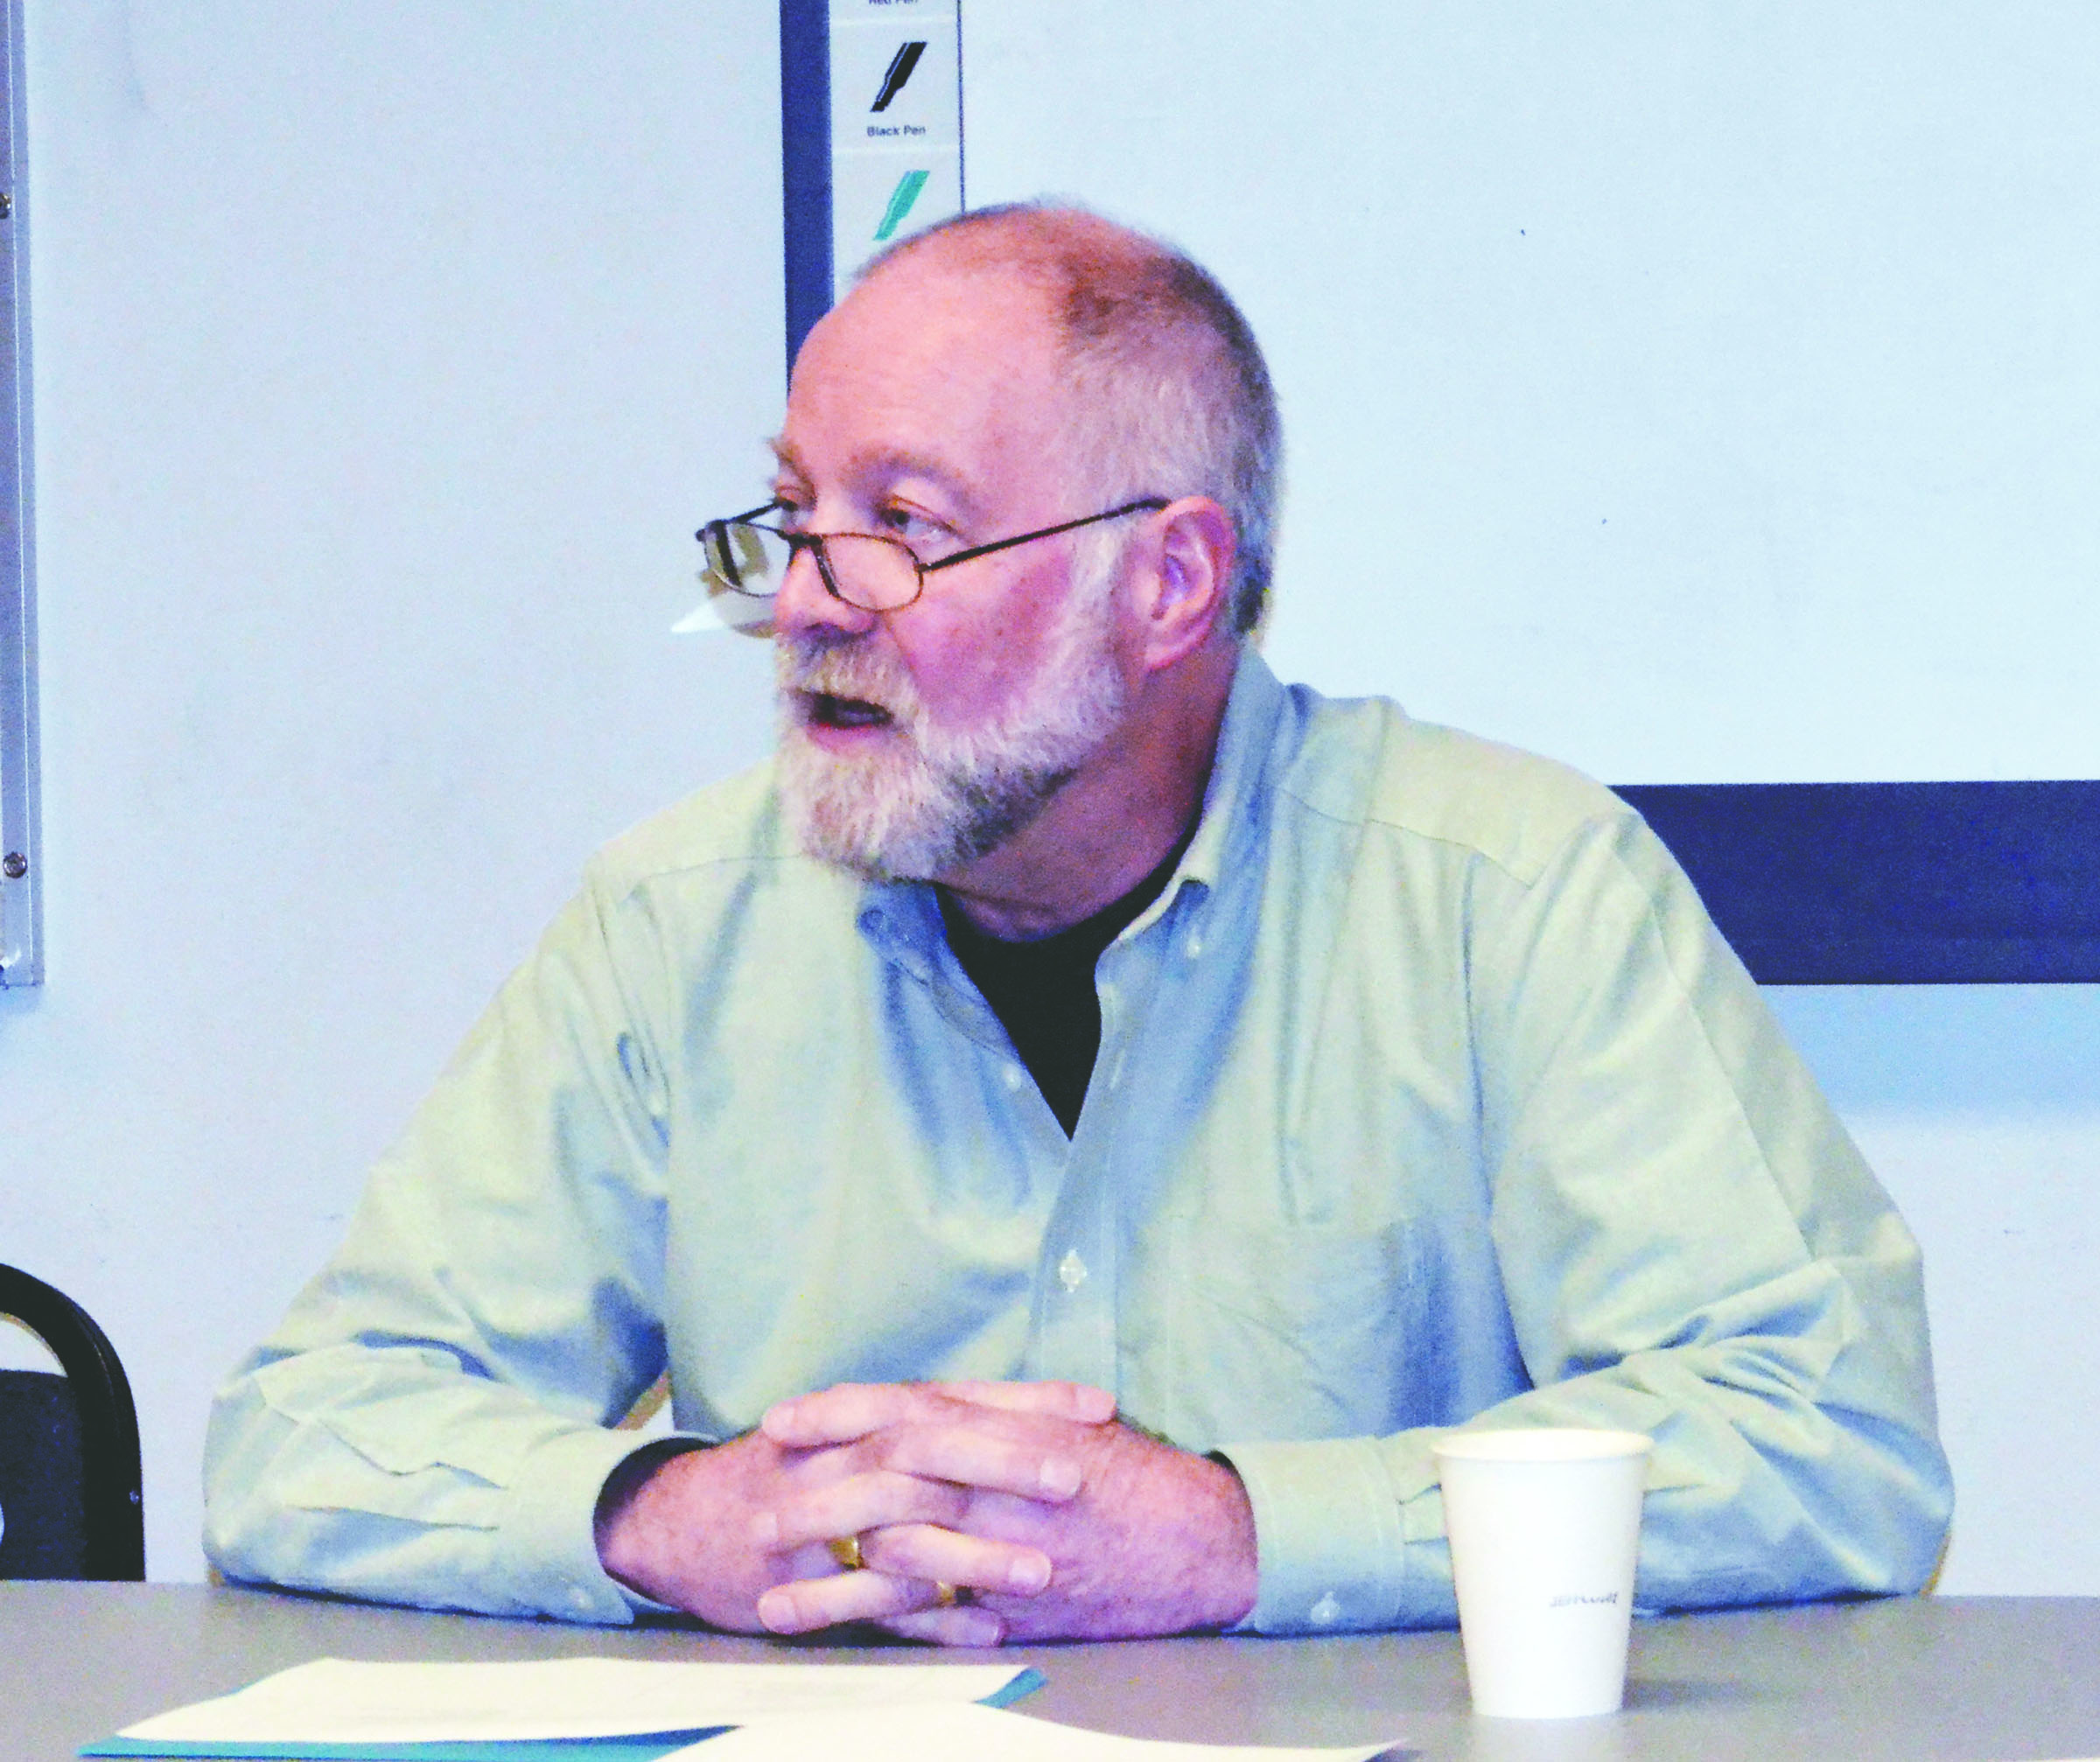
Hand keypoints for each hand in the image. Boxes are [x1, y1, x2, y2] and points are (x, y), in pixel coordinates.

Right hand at [592, 1379, 1111, 1644]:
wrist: (678, 1519)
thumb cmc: (787, 1469)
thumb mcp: (851, 1431)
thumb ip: (927, 1424)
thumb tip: (1023, 1416)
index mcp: (868, 1415)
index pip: (958, 1394)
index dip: (1027, 1399)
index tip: (1099, 1406)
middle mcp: (845, 1456)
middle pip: (930, 1447)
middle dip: (1003, 1460)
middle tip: (1074, 1478)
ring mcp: (821, 1522)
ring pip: (904, 1531)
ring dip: (976, 1551)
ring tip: (1044, 1571)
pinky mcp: (805, 1584)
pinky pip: (875, 1605)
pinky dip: (932, 1620)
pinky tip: (988, 1632)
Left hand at [757, 1382, 1258, 1642]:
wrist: (1205, 1542)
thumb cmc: (1137, 1476)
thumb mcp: (1069, 1421)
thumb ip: (996, 1410)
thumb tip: (926, 1402)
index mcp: (1010, 1429)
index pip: (908, 1411)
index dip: (839, 1413)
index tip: (780, 1420)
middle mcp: (1004, 1486)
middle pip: (891, 1483)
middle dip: (817, 1497)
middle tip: (755, 1512)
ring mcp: (1011, 1552)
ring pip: (904, 1558)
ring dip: (832, 1579)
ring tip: (770, 1596)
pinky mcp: (1021, 1609)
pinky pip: (943, 1619)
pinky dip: (887, 1626)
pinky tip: (841, 1639)